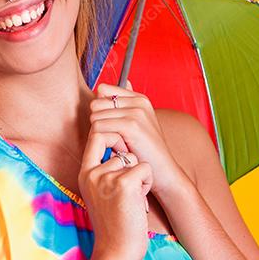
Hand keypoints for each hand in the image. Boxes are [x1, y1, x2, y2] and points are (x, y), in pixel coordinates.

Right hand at [77, 127, 152, 259]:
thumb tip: (120, 150)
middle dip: (129, 155)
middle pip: (115, 139)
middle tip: (131, 178)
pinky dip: (147, 183)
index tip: (123, 152)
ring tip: (133, 197)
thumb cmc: (114, 225)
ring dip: (140, 175)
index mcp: (84, 174)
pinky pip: (144, 168)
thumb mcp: (101, 194)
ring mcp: (106, 177)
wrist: (116, 252)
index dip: (112, 136)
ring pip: (133, 157)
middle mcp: (92, 173)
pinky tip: (139, 201)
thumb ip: (104, 172)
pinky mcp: (124, 184)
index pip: (96, 135)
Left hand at [90, 80, 186, 199]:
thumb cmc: (145, 151)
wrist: (162, 171)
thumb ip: (121, 105)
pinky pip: (99, 127)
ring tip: (115, 144)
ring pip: (95, 116)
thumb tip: (101, 88)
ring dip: (100, 133)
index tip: (110, 124)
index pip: (103, 89)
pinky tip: (116, 149)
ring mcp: (136, 112)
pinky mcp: (131, 125)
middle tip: (111, 137)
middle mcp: (138, 101)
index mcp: (139, 98)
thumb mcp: (135, 124)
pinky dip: (103, 140)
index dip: (100, 109)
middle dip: (98, 121)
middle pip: (96, 103)